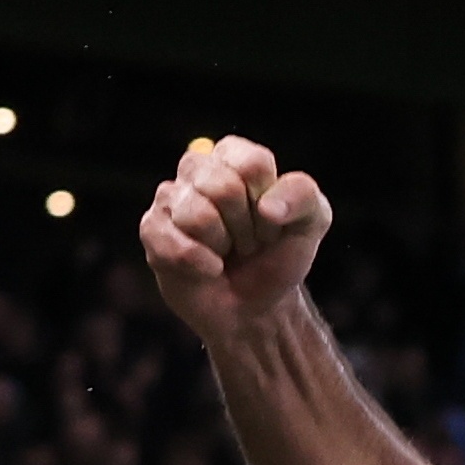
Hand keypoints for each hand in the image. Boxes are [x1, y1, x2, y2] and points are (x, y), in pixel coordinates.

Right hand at [142, 139, 335, 339]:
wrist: (257, 308)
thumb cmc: (279, 257)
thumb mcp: (311, 222)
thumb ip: (303, 196)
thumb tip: (267, 206)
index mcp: (234, 156)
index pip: (252, 164)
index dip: (268, 203)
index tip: (271, 222)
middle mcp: (198, 169)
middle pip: (222, 187)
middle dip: (245, 227)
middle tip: (248, 242)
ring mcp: (170, 198)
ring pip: (196, 214)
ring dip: (222, 245)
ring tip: (226, 253)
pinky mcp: (152, 230)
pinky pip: (171, 241)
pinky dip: (199, 264)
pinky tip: (209, 269)